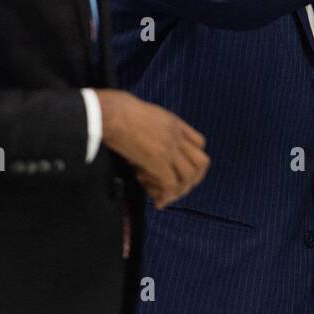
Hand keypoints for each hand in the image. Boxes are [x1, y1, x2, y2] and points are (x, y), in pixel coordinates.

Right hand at [97, 89, 209, 208]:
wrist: (111, 113)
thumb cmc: (117, 112)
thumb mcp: (145, 115)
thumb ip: (153, 130)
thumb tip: (144, 150)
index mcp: (175, 124)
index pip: (200, 143)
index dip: (192, 159)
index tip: (179, 169)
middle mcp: (177, 136)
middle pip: (202, 162)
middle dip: (192, 179)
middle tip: (177, 188)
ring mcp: (170, 149)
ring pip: (190, 176)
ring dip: (179, 190)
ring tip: (163, 195)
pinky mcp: (158, 160)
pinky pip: (171, 184)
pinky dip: (166, 196)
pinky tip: (157, 201)